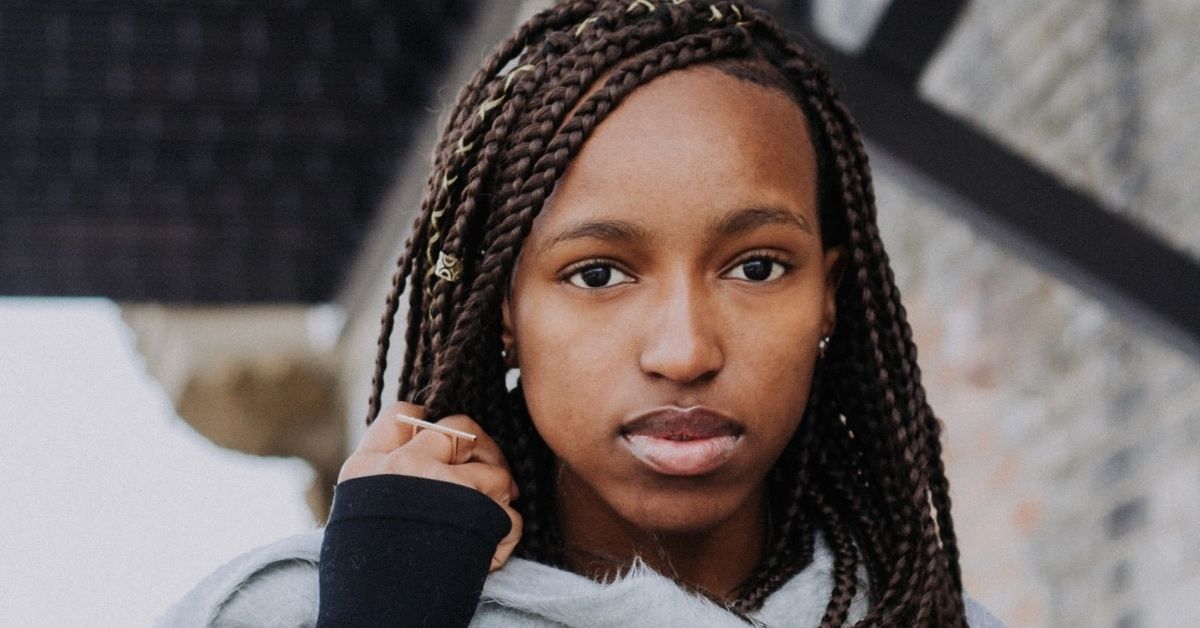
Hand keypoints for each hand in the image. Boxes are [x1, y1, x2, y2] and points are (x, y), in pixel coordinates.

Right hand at [338, 401, 522, 571]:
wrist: (375, 623)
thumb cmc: (367, 578)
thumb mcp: (358, 515)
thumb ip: (386, 477)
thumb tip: (426, 445)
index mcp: (367, 467)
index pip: (405, 414)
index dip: (430, 424)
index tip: (442, 443)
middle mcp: (405, 466)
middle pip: (461, 428)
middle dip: (480, 451)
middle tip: (481, 478)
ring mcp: (444, 487)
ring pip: (497, 473)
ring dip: (496, 504)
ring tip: (477, 532)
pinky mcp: (478, 516)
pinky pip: (510, 515)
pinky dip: (504, 539)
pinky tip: (482, 557)